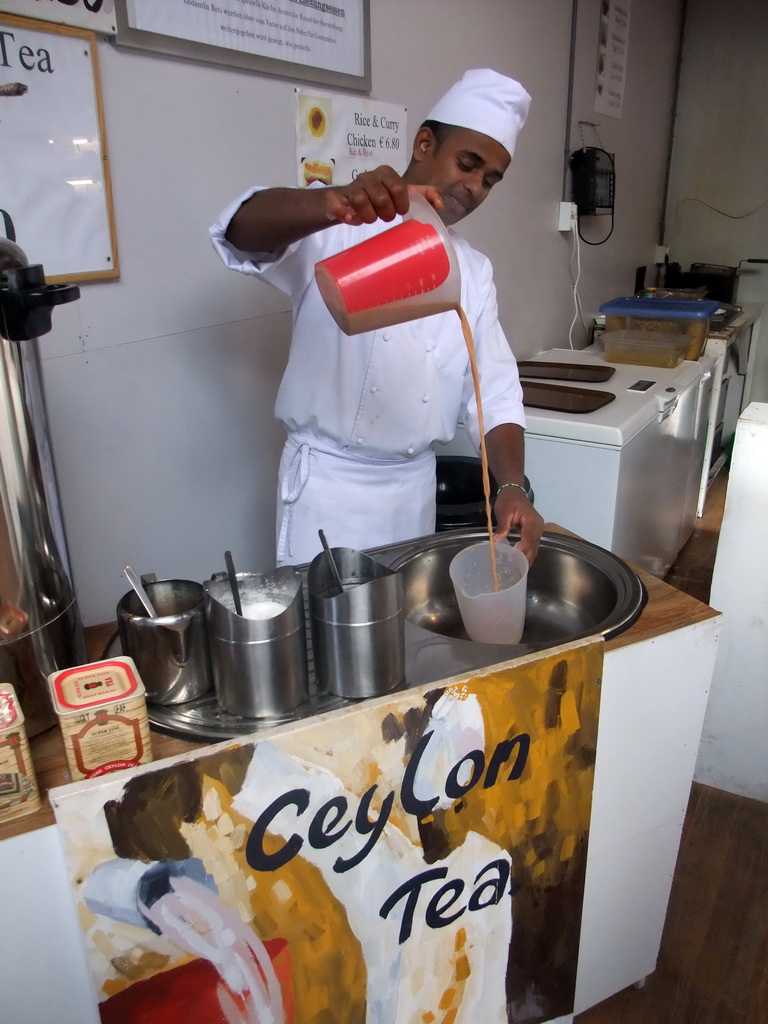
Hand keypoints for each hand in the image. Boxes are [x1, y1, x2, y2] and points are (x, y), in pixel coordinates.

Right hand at [324, 169, 442, 225]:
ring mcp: (351, 187)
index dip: (402, 203)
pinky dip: (344, 212)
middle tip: (385, 217)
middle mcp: (368, 177)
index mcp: (386, 173)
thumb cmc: (377, 198)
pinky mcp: (335, 198)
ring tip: (370, 218)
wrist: (346, 202)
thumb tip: (440, 204)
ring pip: (361, 200)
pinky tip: (350, 218)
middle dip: (386, 213)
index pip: (399, 187)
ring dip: (369, 216)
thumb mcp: (400, 194)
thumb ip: (421, 195)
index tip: (400, 211)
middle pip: (381, 197)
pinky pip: (338, 203)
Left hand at [493, 488, 543, 563]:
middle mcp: (538, 525)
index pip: (528, 538)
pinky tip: (523, 561)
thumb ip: (502, 527)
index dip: (523, 549)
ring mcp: (538, 528)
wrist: (514, 491)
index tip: (516, 560)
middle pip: (534, 544)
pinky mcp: (535, 530)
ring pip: (535, 546)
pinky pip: (533, 543)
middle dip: (527, 558)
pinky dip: (529, 552)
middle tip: (519, 570)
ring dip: (529, 557)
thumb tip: (497, 541)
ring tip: (521, 569)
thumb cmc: (508, 500)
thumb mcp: (503, 512)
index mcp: (531, 520)